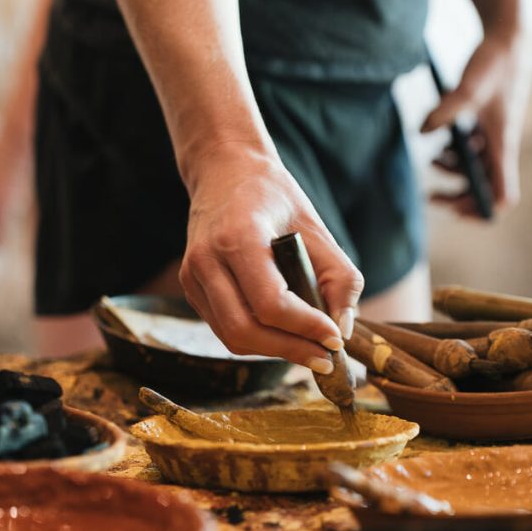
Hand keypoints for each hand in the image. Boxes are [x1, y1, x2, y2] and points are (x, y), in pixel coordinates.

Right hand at [179, 145, 363, 367]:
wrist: (225, 172)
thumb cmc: (275, 198)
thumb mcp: (317, 228)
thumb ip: (340, 278)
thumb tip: (341, 331)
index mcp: (239, 236)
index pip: (269, 302)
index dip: (305, 328)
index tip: (334, 338)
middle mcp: (207, 259)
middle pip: (245, 330)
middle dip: (289, 350)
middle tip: (324, 358)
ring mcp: (192, 275)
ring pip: (232, 337)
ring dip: (274, 351)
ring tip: (308, 349)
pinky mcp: (190, 288)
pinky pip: (224, 329)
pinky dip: (257, 339)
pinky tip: (283, 334)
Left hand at [421, 33, 521, 217]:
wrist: (507, 38)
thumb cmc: (495, 63)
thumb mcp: (468, 87)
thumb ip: (445, 111)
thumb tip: (422, 131)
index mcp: (502, 146)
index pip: (502, 195)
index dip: (483, 209)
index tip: (456, 210)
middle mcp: (500, 146)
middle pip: (483, 188)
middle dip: (457, 195)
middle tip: (430, 196)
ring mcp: (493, 135)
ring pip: (474, 169)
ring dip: (452, 171)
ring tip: (432, 161)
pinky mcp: (485, 123)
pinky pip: (471, 150)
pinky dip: (454, 152)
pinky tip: (439, 140)